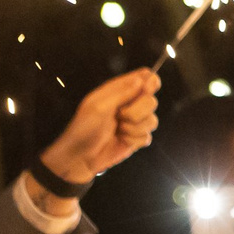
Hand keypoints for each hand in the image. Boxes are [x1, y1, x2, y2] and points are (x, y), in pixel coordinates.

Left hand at [39, 69, 160, 184]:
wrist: (81, 156)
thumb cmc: (84, 128)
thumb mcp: (98, 106)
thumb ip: (122, 93)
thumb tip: (142, 80)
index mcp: (119, 91)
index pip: (145, 77)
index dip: (150, 82)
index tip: (145, 91)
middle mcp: (130, 104)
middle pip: (152, 100)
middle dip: (139, 111)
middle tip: (120, 116)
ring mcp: (134, 122)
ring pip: (152, 121)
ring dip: (134, 128)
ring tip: (118, 130)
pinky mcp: (136, 138)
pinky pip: (147, 137)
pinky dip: (133, 140)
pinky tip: (121, 140)